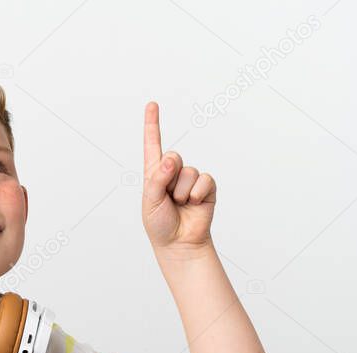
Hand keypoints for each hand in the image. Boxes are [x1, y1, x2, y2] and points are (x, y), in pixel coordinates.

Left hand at [142, 101, 216, 251]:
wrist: (179, 243)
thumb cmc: (160, 224)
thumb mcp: (150, 201)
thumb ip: (157, 178)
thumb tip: (171, 159)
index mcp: (154, 174)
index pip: (152, 145)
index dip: (152, 124)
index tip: (152, 104)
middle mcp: (172, 173)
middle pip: (173, 156)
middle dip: (169, 176)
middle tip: (168, 198)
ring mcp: (190, 180)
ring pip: (188, 171)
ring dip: (182, 192)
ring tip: (180, 205)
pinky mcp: (206, 188)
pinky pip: (204, 180)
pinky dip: (197, 194)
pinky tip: (194, 205)